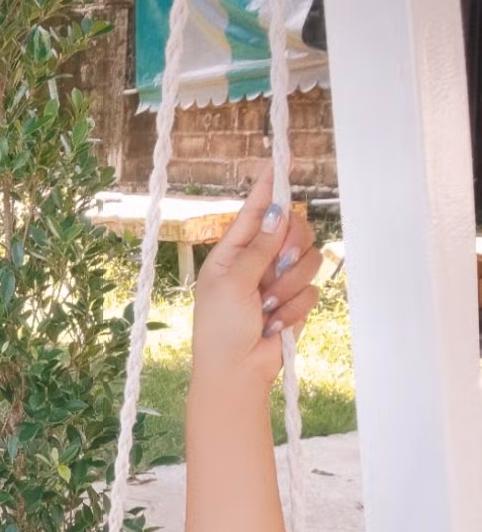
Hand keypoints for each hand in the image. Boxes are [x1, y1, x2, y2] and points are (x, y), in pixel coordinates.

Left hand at [191, 160, 323, 391]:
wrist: (235, 372)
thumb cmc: (220, 330)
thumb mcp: (231, 283)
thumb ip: (258, 248)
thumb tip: (278, 213)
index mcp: (232, 252)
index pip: (255, 212)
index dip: (269, 187)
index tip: (282, 159)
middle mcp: (257, 262)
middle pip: (293, 230)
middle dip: (290, 248)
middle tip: (279, 266)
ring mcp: (278, 282)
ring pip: (308, 260)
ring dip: (289, 287)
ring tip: (266, 308)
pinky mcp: (295, 302)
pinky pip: (312, 290)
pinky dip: (294, 309)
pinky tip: (274, 326)